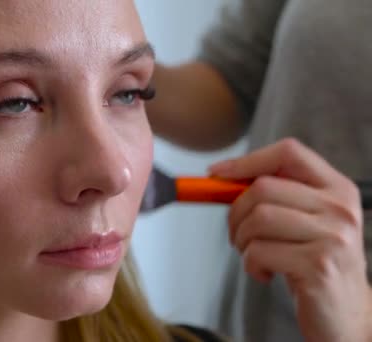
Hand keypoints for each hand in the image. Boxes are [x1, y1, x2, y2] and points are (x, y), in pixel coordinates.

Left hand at [210, 138, 371, 341]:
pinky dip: (250, 264)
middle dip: (235, 213)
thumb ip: (277, 196)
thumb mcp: (305, 222)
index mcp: (338, 189)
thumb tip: (221, 176)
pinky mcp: (318, 266)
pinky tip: (264, 273)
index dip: (247, 160)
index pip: (289, 153)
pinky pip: (259, 251)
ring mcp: (333, 237)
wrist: (346, 315)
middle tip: (238, 236)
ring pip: (258, 218)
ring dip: (242, 240)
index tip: (217, 174)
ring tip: (253, 255)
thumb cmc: (314, 264)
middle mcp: (340, 208)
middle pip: (263, 188)